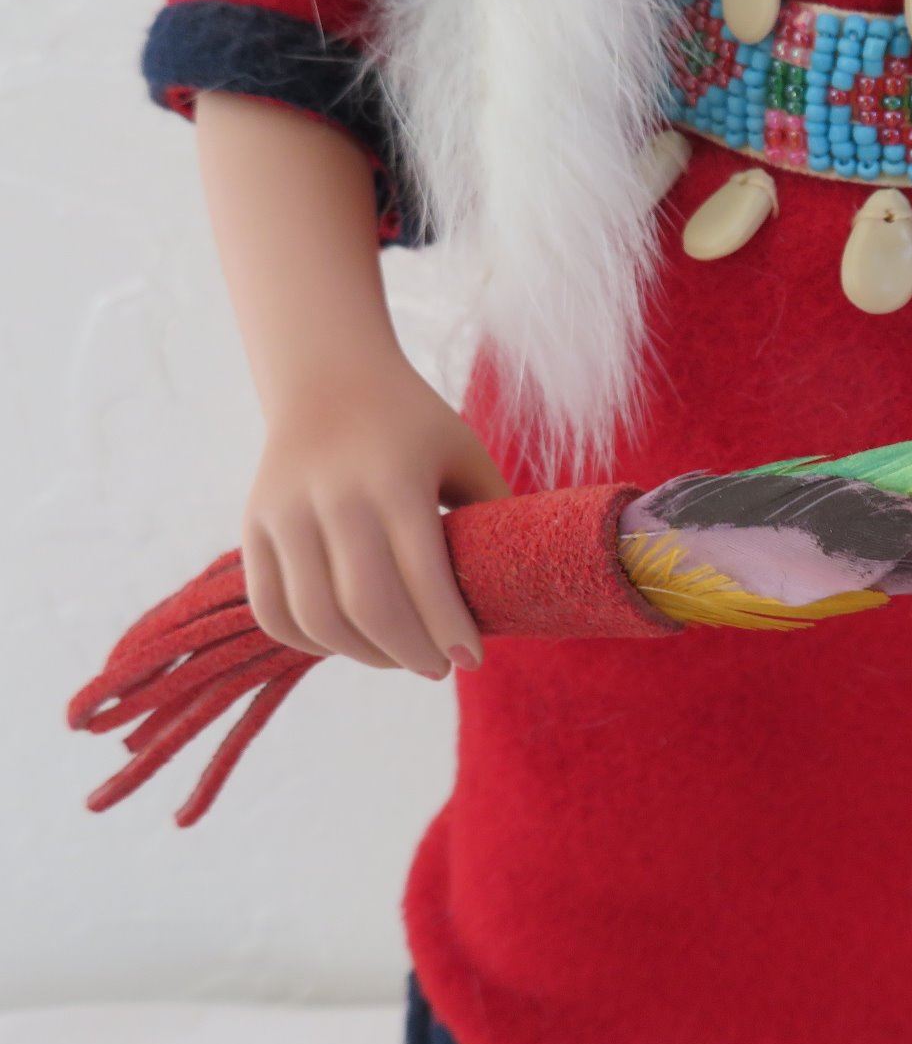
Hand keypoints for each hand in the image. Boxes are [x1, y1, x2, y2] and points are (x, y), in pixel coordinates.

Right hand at [242, 355, 510, 677]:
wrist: (328, 375)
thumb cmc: (414, 424)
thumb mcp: (465, 454)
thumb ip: (495, 512)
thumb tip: (526, 582)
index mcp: (394, 479)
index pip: (422, 577)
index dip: (448, 629)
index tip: (473, 659)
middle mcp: (333, 497)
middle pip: (368, 607)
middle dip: (411, 652)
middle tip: (441, 667)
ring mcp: (284, 514)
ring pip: (318, 618)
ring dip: (365, 655)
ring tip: (399, 657)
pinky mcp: (253, 528)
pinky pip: (273, 610)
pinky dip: (310, 642)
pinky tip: (348, 643)